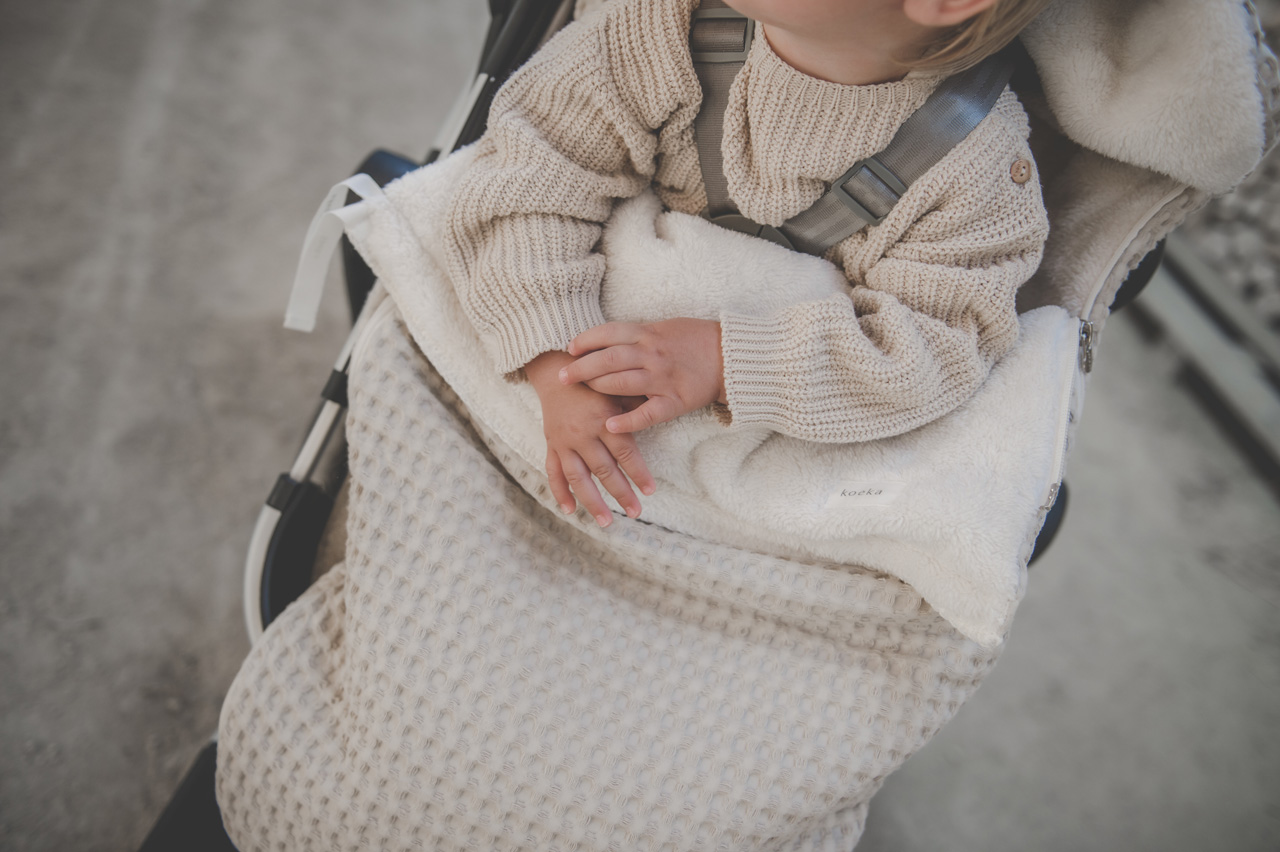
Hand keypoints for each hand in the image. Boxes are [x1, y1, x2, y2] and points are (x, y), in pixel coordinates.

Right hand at [526, 351, 655, 526]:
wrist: (556, 372)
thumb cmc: (594, 382)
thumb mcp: (617, 390)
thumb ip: (635, 408)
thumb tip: (663, 417)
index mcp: (604, 420)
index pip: (625, 452)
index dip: (638, 473)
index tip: (651, 490)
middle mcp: (583, 434)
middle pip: (604, 470)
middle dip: (621, 493)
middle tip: (636, 512)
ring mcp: (565, 442)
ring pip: (578, 478)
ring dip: (592, 502)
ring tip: (606, 522)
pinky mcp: (552, 445)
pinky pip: (553, 472)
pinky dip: (560, 492)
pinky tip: (570, 510)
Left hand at [561, 318, 725, 433]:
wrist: (731, 356)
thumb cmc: (696, 339)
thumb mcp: (666, 326)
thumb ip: (638, 333)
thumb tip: (608, 338)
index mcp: (649, 333)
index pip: (608, 334)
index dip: (585, 341)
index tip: (569, 349)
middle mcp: (652, 355)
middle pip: (608, 359)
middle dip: (581, 368)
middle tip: (562, 377)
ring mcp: (663, 379)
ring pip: (621, 382)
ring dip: (596, 387)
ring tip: (579, 392)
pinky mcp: (675, 402)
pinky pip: (647, 413)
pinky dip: (627, 420)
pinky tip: (610, 425)